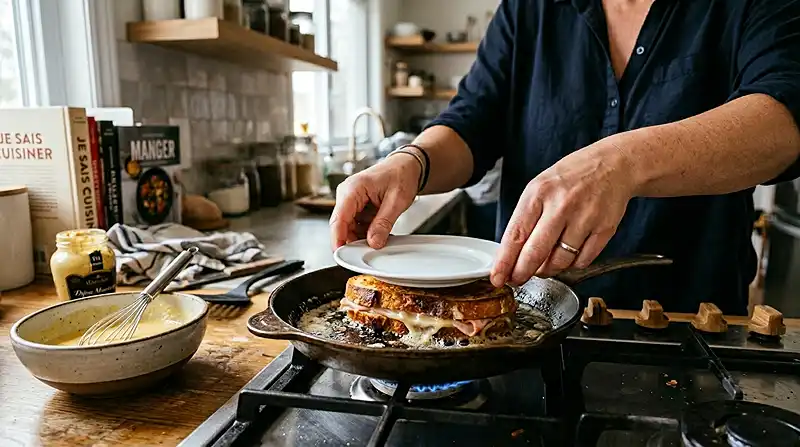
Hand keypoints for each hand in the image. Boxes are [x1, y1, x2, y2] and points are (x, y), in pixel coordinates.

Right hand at [329, 154, 420, 249]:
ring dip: (362, 236)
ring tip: (380, 237)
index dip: (338, 239)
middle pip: (342, 225)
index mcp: (353, 188)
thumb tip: (373, 242)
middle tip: (370, 250)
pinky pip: (356, 224)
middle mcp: (347, 194)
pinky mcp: (356, 206)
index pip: (339, 218)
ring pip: (349, 227)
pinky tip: (379, 232)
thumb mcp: (396, 201)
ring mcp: (350, 200)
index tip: (341, 254)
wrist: (406, 166)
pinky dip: (366, 232)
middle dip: (354, 240)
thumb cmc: (401, 174)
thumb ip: (383, 223)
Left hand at [490, 139, 635, 286]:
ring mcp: (585, 218)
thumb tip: (512, 254)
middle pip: (536, 253)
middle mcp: (561, 205)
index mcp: (539, 193)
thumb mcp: (540, 187)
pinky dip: (572, 264)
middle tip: (516, 280)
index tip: (497, 278)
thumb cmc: (572, 177)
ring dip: (548, 270)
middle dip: (522, 273)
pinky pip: (582, 261)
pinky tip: (568, 254)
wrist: (614, 164)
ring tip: (545, 265)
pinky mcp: (605, 229)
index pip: (515, 235)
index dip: (504, 262)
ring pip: (560, 261)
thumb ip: (526, 218)